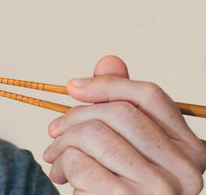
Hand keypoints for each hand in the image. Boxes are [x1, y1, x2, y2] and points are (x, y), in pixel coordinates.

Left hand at [43, 55, 205, 194]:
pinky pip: (79, 161)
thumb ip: (121, 104)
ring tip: (55, 156)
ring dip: (63, 142)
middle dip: (75, 116)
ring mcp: (158, 189)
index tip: (73, 87)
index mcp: (189, 149)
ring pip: (94, 134)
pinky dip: (61, 164)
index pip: (150, 96)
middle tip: (55, 130)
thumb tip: (109, 61)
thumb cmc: (116, 184)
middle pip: (119, 112)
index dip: (107, 85)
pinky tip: (61, 176)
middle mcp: (184, 169)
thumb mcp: (123, 146)